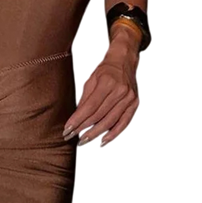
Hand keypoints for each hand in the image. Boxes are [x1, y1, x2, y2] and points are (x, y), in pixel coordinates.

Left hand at [62, 32, 139, 146]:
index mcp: (107, 83)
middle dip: (83, 128)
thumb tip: (76, 119)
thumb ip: (84, 100)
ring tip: (84, 140)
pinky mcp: (134, 104)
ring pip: (110, 121)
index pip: (89, 107)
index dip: (78, 120)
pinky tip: (103, 141)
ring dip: (95, 133)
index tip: (67, 129)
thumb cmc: (105, 70)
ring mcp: (129, 98)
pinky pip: (124, 123)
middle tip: (72, 137)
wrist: (124, 61)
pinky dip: (113, 134)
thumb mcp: (91, 80)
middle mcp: (120, 91)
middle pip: (99, 116)